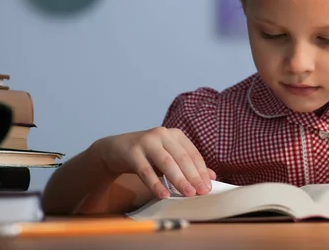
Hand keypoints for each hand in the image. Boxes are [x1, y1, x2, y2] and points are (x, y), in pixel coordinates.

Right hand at [96, 127, 215, 198]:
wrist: (116, 149)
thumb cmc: (148, 155)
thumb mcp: (169, 157)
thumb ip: (189, 165)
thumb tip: (211, 177)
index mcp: (175, 135)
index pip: (193, 154)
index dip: (201, 171)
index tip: (208, 187)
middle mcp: (162, 134)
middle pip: (182, 158)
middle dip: (193, 177)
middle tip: (200, 192)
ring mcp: (147, 141)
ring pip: (166, 163)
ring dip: (178, 180)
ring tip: (187, 194)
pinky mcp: (133, 151)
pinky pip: (146, 170)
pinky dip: (155, 184)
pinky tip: (163, 195)